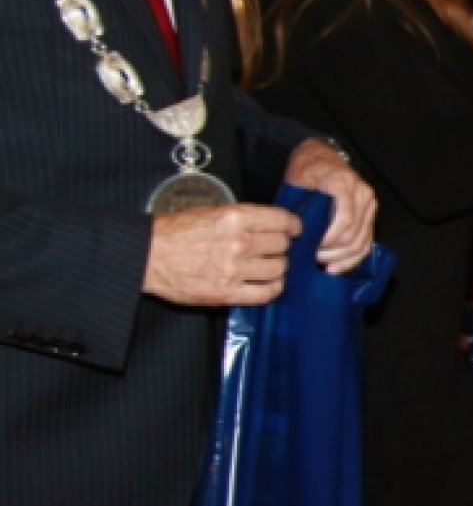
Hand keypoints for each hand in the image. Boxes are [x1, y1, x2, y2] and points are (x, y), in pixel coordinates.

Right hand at [143, 204, 300, 305]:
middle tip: (274, 249)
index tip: (293, 230)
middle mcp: (238, 243)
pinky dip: (272, 288)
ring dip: (277, 267)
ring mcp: (234, 269)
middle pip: (282, 245)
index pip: (282, 221)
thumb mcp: (210, 212)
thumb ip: (242, 218)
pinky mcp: (227, 292)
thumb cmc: (173, 232)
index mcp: (235, 218)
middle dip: (281, 246)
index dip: (292, 226)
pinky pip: (266, 293)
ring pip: (278, 269)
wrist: (146, 255)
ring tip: (268, 266)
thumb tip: (269, 224)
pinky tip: (268, 284)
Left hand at [283, 140, 376, 273]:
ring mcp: (370, 205)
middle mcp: (363, 193)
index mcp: (344, 183)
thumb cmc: (306, 170)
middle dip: (333, 252)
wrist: (321, 157)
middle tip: (313, 258)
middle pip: (353, 234)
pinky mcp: (370, 215)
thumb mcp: (298, 181)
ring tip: (323, 265)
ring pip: (362, 242)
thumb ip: (302, 206)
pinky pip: (366, 243)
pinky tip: (337, 268)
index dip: (329, 240)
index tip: (312, 249)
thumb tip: (301, 238)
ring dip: (342, 258)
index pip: (344, 219)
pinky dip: (352, 259)